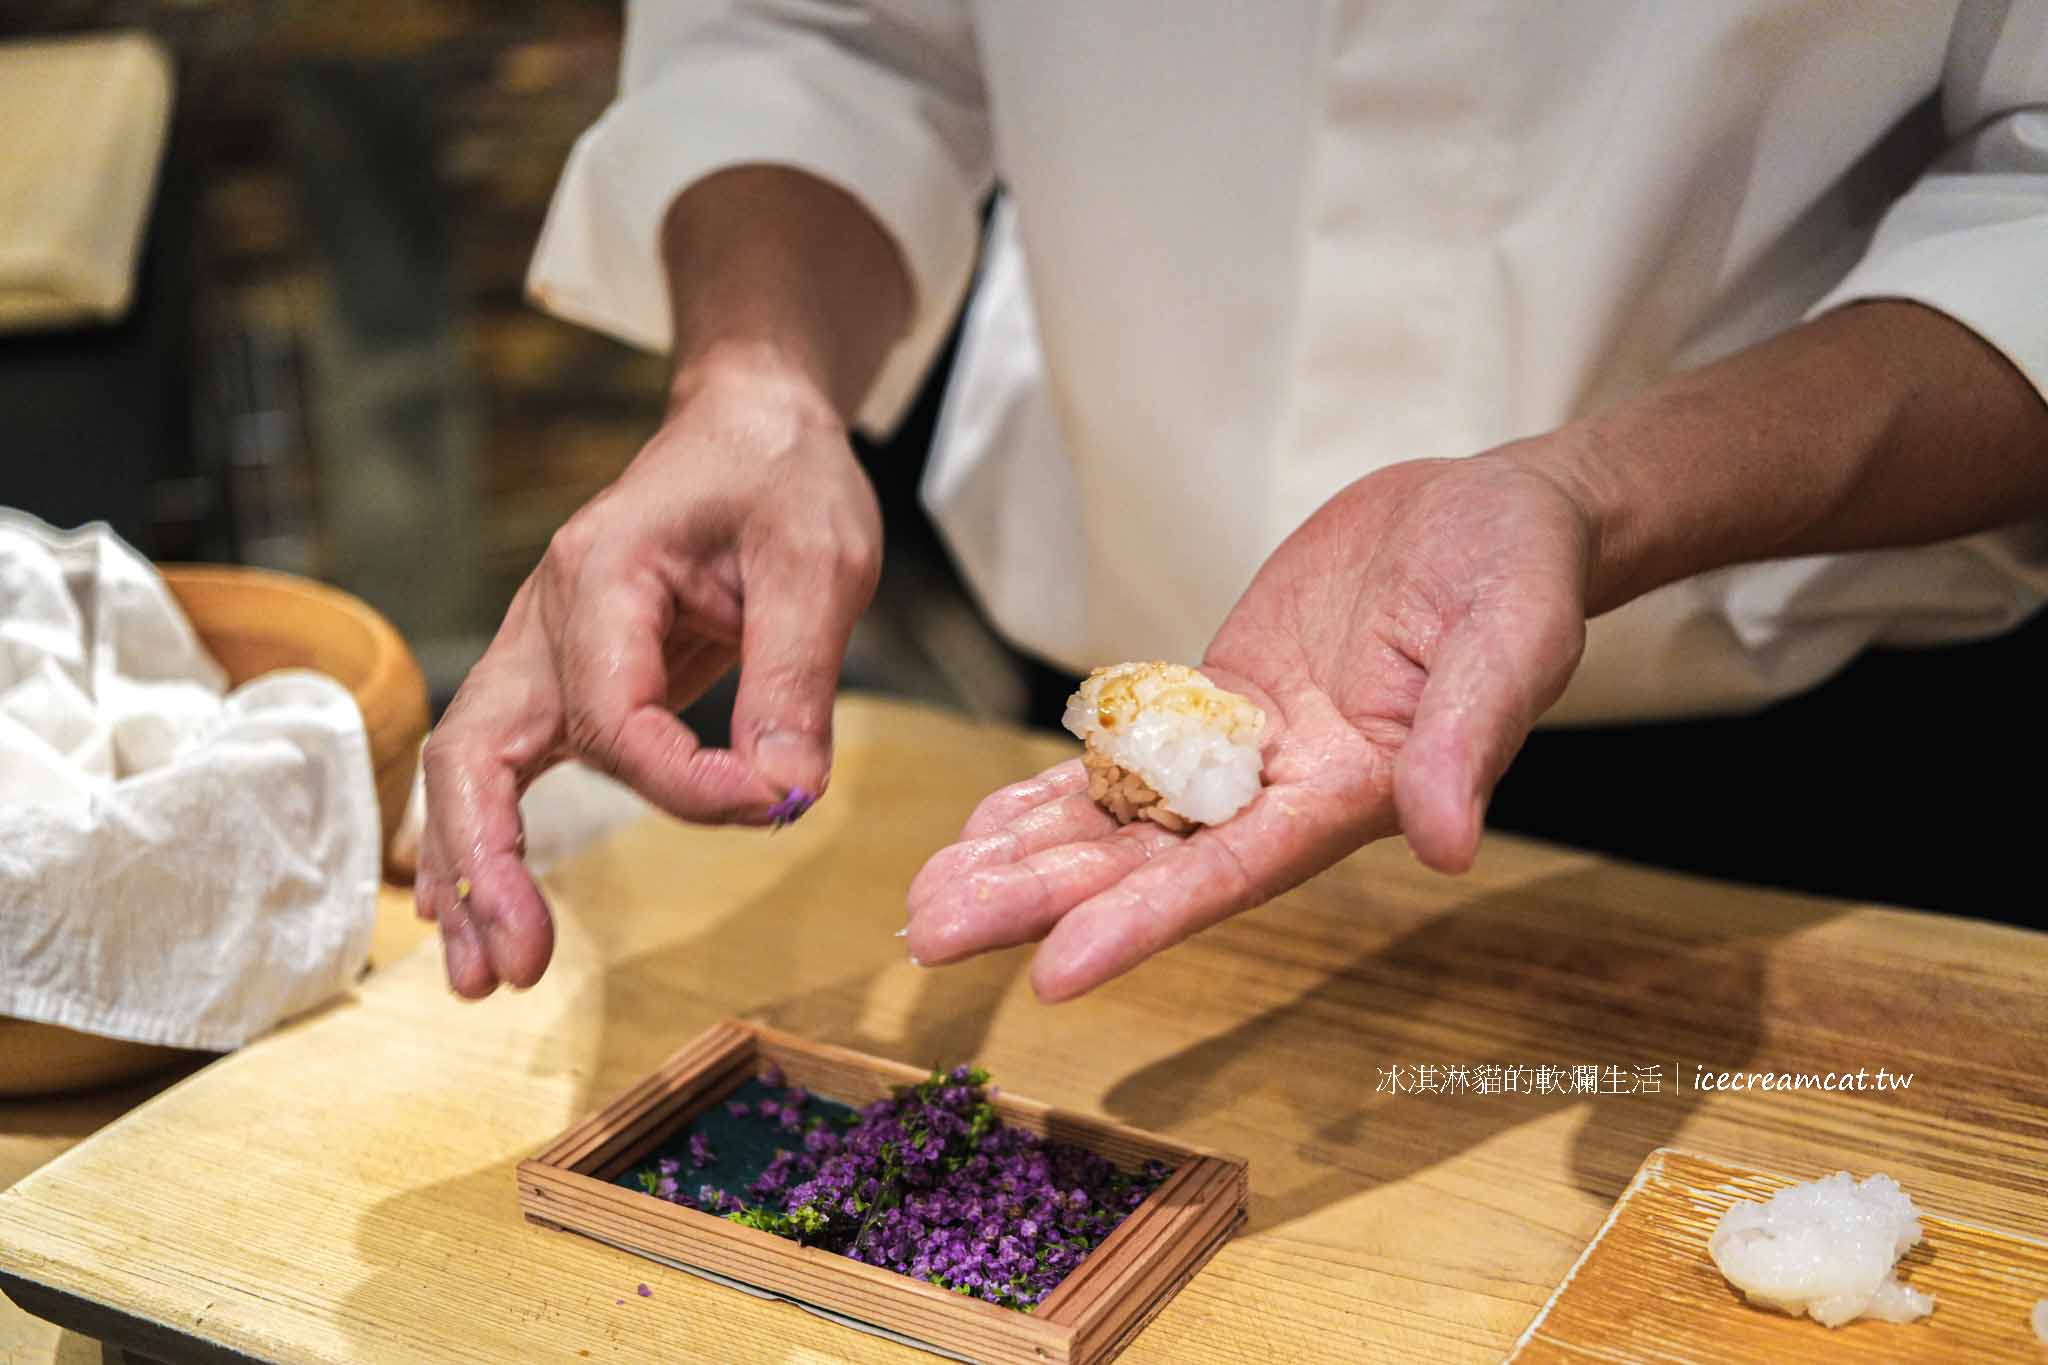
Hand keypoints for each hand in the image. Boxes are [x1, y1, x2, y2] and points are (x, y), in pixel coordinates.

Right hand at [417, 359, 882, 997]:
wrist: (749, 421)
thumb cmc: (779, 475)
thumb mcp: (816, 562)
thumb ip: (794, 682)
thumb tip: (785, 796)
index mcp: (600, 575)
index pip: (616, 716)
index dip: (686, 784)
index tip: (769, 801)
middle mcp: (548, 618)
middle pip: (477, 751)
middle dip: (487, 863)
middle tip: (513, 967)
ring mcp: (544, 649)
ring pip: (472, 767)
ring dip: (471, 872)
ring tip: (481, 978)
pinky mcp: (566, 678)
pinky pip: (505, 764)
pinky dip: (490, 841)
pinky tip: (486, 917)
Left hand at [905, 449, 1595, 999]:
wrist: (1487, 517)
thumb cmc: (1517, 574)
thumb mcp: (1511, 640)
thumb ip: (1467, 738)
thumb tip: (1448, 842)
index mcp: (1348, 794)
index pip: (1233, 873)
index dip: (1143, 923)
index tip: (1053, 971)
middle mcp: (1284, 792)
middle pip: (1148, 862)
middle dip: (1040, 901)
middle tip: (930, 937)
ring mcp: (1243, 750)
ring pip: (1123, 820)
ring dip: (1026, 859)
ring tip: (930, 898)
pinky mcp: (1218, 700)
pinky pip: (1126, 757)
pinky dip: (1055, 793)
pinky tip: (984, 827)